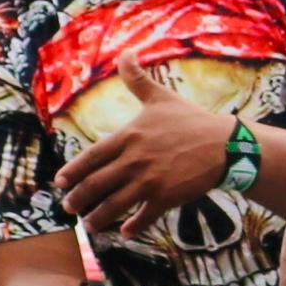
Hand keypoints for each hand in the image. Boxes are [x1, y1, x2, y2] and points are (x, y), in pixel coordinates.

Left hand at [57, 66, 243, 229]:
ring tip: (90, 225)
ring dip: (98, 217)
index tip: (60, 183)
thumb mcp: (160, 97)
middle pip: (96, 185)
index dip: (73, 172)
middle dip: (79, 199)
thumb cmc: (192, 120)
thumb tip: (125, 52)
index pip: (91, 157)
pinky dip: (133, 226)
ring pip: (114, 204)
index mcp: (128, 137)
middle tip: (69, 208)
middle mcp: (134, 160)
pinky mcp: (167, 197)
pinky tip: (126, 232)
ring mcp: (150, 181)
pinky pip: (144, 215)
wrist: (226, 145)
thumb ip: (137, 78)